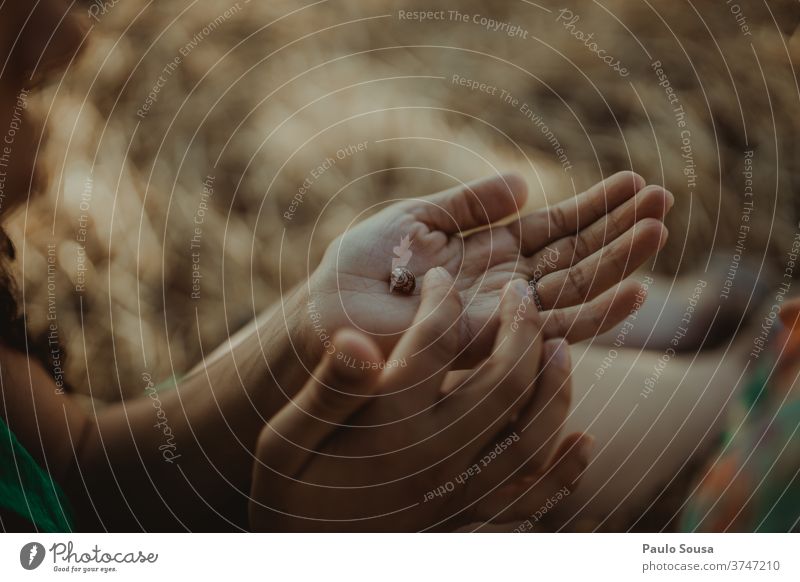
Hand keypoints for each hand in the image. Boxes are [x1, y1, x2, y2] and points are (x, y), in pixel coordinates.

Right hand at [250, 269, 591, 530]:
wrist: (304, 561)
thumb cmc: (290, 495)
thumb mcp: (284, 441)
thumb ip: (326, 391)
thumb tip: (358, 338)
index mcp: (388, 429)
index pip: (434, 345)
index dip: (442, 300)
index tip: (440, 279)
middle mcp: (436, 461)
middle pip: (502, 383)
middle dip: (520, 328)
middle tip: (523, 293)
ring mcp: (460, 497)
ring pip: (530, 436)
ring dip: (554, 387)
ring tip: (560, 347)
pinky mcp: (470, 524)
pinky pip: (532, 499)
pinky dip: (565, 471)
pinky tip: (583, 442)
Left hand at [304, 171, 671, 364]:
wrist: (326, 310)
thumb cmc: (365, 264)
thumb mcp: (420, 218)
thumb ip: (471, 203)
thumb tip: (524, 181)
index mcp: (490, 252)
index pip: (555, 230)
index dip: (595, 209)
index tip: (635, 185)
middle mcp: (505, 286)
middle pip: (576, 258)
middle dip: (621, 231)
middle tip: (667, 201)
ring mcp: (502, 317)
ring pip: (576, 293)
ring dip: (620, 265)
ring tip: (659, 232)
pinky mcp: (493, 345)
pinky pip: (554, 332)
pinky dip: (598, 315)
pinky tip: (635, 292)